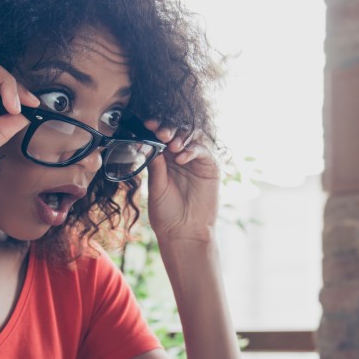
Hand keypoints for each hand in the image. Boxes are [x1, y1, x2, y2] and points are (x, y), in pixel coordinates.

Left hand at [144, 121, 220, 244]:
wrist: (184, 232)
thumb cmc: (166, 213)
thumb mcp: (156, 187)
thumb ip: (155, 166)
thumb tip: (149, 142)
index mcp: (164, 160)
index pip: (160, 137)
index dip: (155, 128)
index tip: (147, 125)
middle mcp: (180, 157)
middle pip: (177, 133)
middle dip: (169, 129)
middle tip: (161, 132)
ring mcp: (196, 161)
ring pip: (192, 137)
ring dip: (181, 136)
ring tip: (172, 145)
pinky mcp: (210, 167)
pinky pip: (203, 151)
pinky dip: (192, 150)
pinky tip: (182, 158)